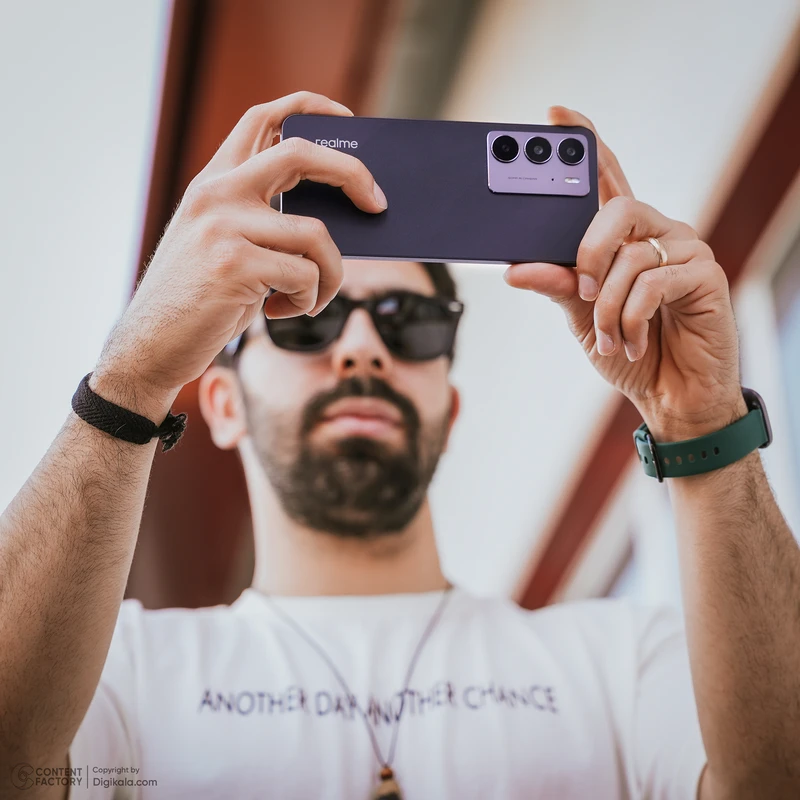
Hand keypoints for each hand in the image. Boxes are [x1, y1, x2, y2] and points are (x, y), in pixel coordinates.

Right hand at [93, 91, 386, 400]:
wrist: (150, 346)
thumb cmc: (201, 300)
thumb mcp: (228, 246)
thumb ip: (267, 221)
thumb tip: (341, 216)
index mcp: (214, 182)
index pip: (263, 118)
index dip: (310, 108)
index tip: (349, 122)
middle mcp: (216, 193)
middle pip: (302, 154)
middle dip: (353, 175)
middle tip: (378, 205)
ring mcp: (223, 225)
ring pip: (317, 235)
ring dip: (330, 276)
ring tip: (307, 298)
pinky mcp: (233, 263)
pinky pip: (306, 275)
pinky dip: (307, 300)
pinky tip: (278, 312)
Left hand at [503, 106, 745, 440]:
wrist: (670, 396)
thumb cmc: (628, 349)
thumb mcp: (581, 316)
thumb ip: (557, 285)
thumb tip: (515, 268)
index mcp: (624, 238)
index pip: (605, 180)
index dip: (586, 144)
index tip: (556, 115)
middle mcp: (656, 233)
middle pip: (615, 208)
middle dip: (587, 251)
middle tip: (582, 287)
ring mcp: (684, 251)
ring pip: (629, 254)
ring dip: (606, 306)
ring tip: (607, 337)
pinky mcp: (705, 275)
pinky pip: (652, 282)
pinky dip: (629, 317)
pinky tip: (632, 339)